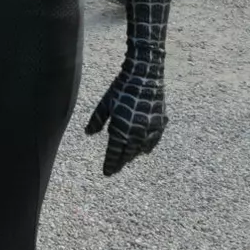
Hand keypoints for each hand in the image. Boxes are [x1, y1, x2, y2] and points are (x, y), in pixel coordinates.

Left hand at [85, 58, 166, 175]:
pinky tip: (145, 150)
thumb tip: (88, 133)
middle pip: (128, 152)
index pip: (114, 151)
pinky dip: (148, 146)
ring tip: (127, 160)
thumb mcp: (104, 104)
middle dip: (121, 162)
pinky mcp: (160, 123)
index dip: (110, 162)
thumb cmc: (120, 89)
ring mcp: (151, 129)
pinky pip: (154, 140)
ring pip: (141, 148)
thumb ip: (97, 120)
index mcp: (121, 128)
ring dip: (133, 155)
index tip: (106, 172)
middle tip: (115, 170)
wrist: (144, 77)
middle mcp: (137, 133)